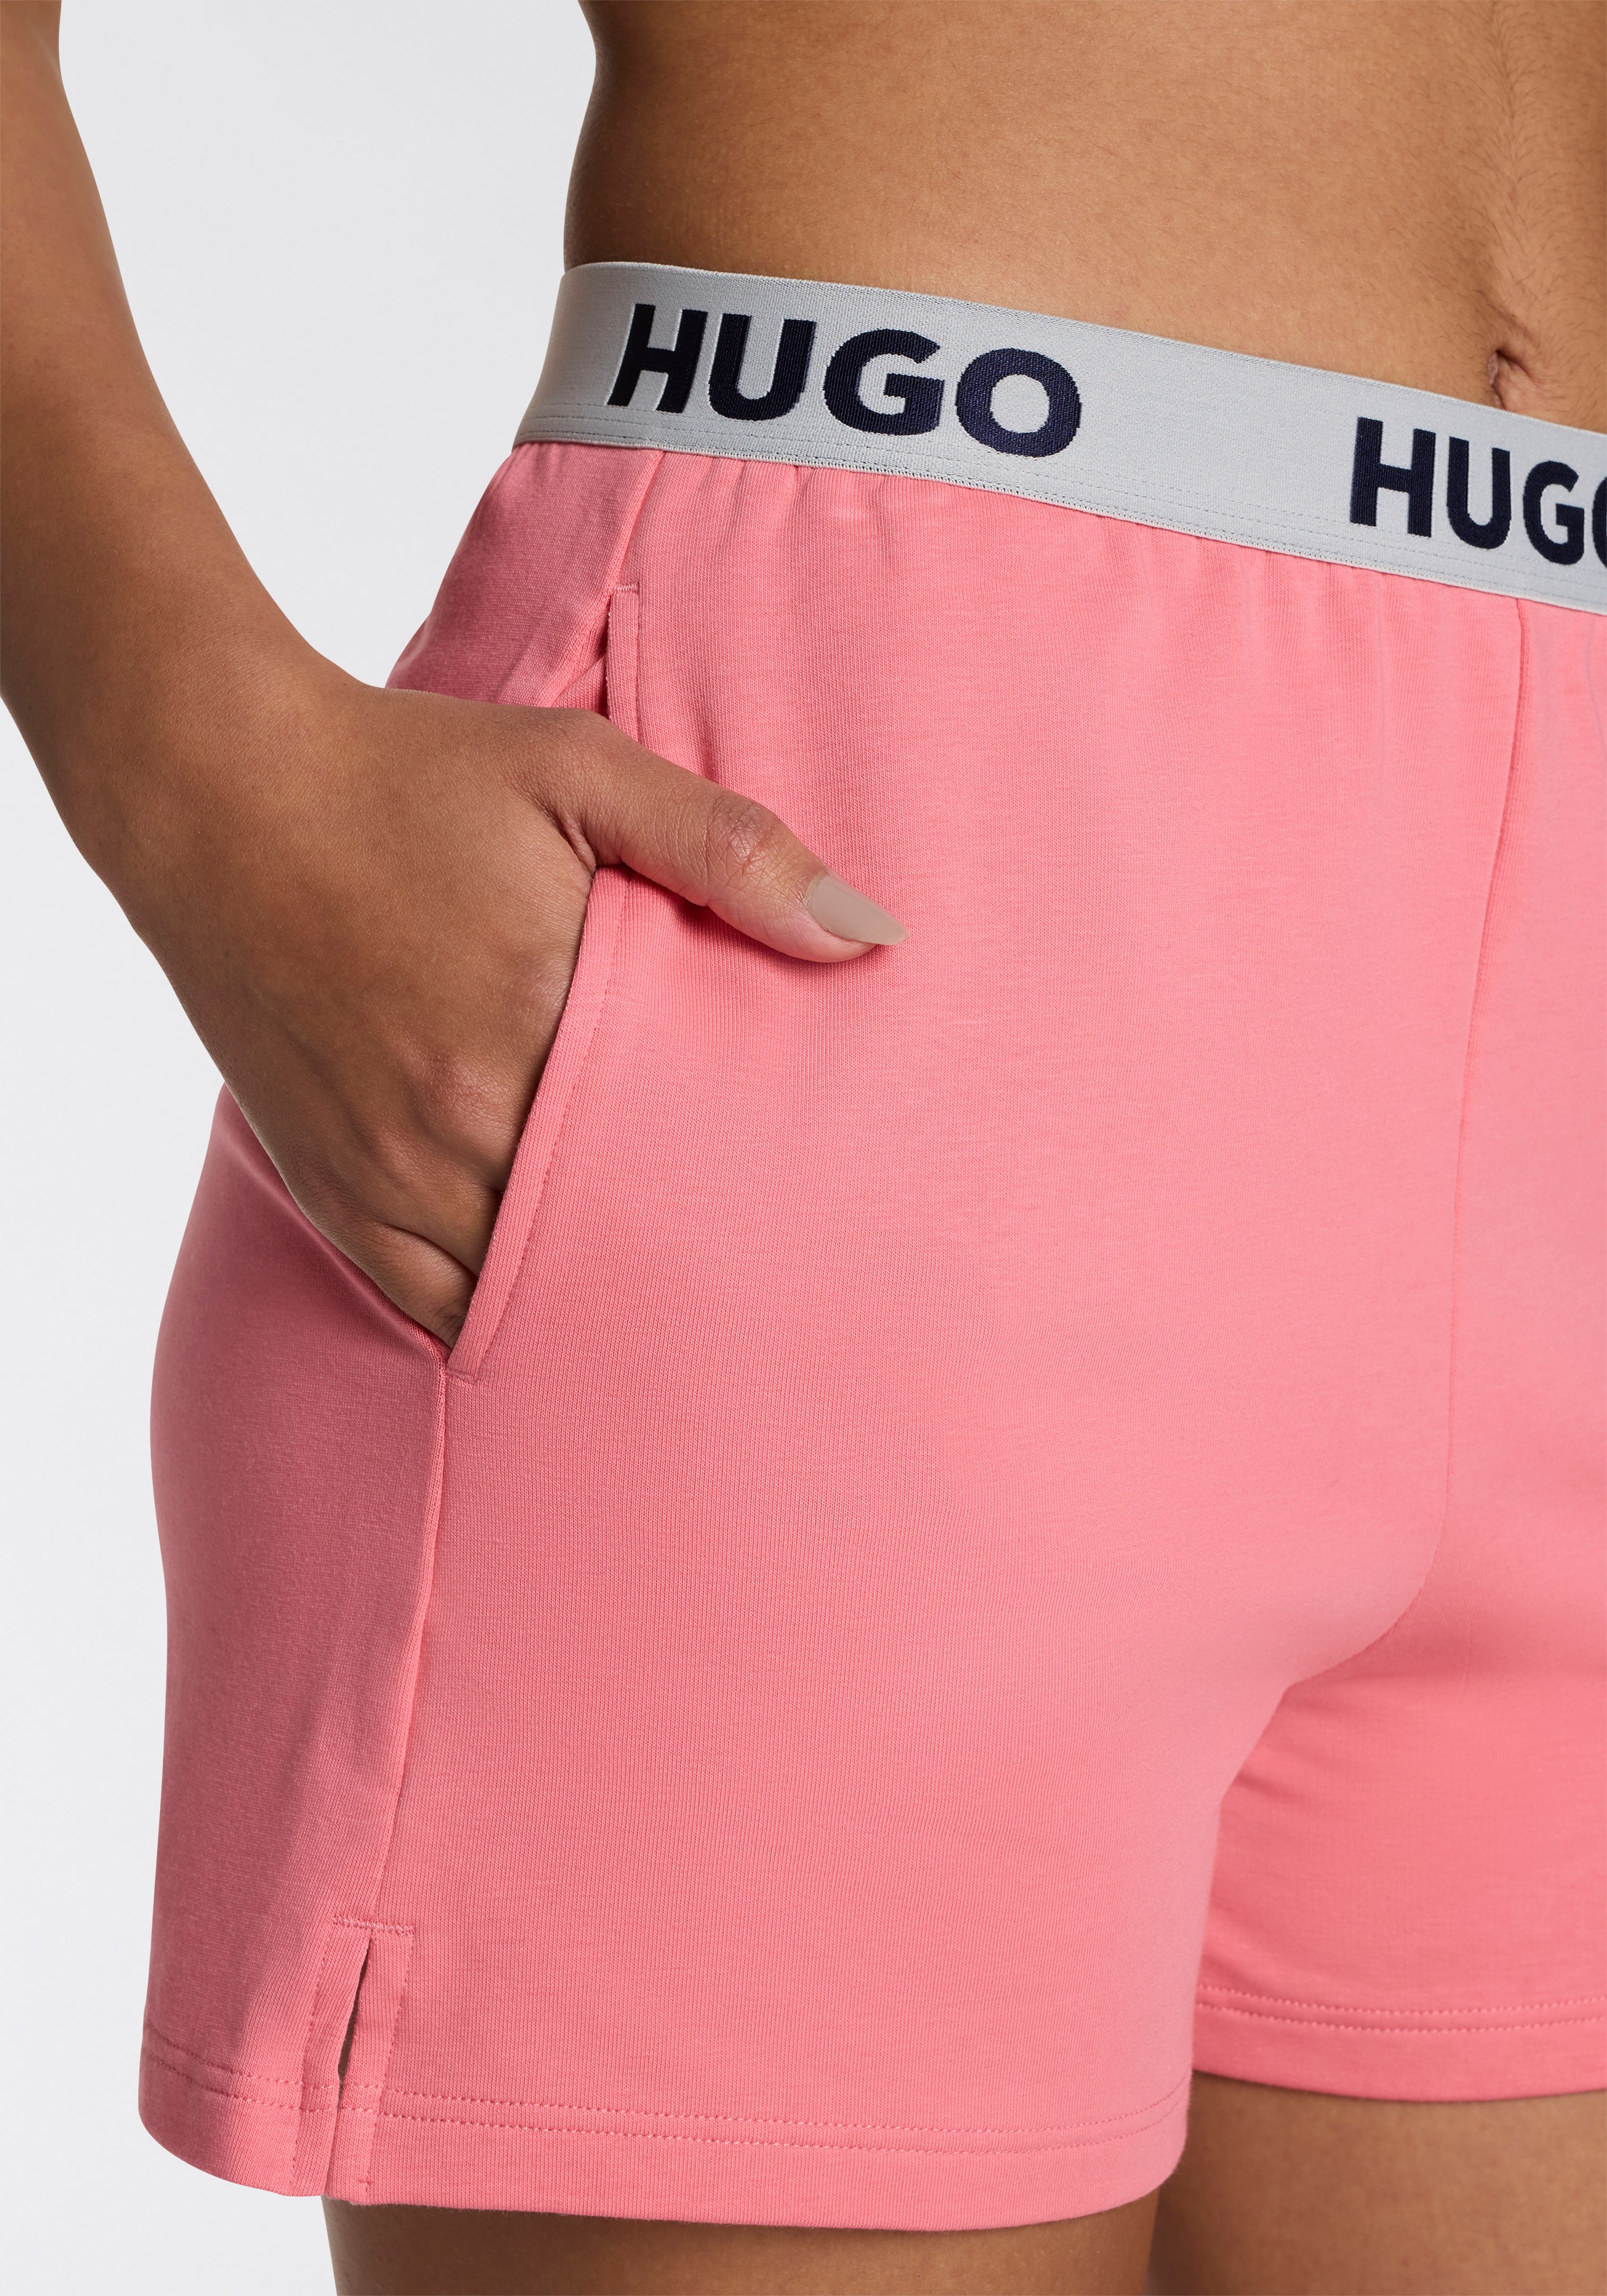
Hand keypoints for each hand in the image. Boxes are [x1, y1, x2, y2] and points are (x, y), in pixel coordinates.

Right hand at [121, 652, 904, 1347]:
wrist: (217, 789)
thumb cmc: (408, 772)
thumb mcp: (577, 770)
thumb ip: (723, 847)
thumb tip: (863, 931)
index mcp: (537, 1016)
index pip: (678, 1150)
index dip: (743, 1188)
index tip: (806, 1212)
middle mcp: (458, 1114)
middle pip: (607, 1234)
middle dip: (680, 1258)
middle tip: (765, 1293)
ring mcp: (388, 1165)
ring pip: (520, 1288)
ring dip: (592, 1297)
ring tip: (677, 1320)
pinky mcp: (332, 1186)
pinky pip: (430, 1297)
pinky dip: (496, 1314)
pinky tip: (554, 1319)